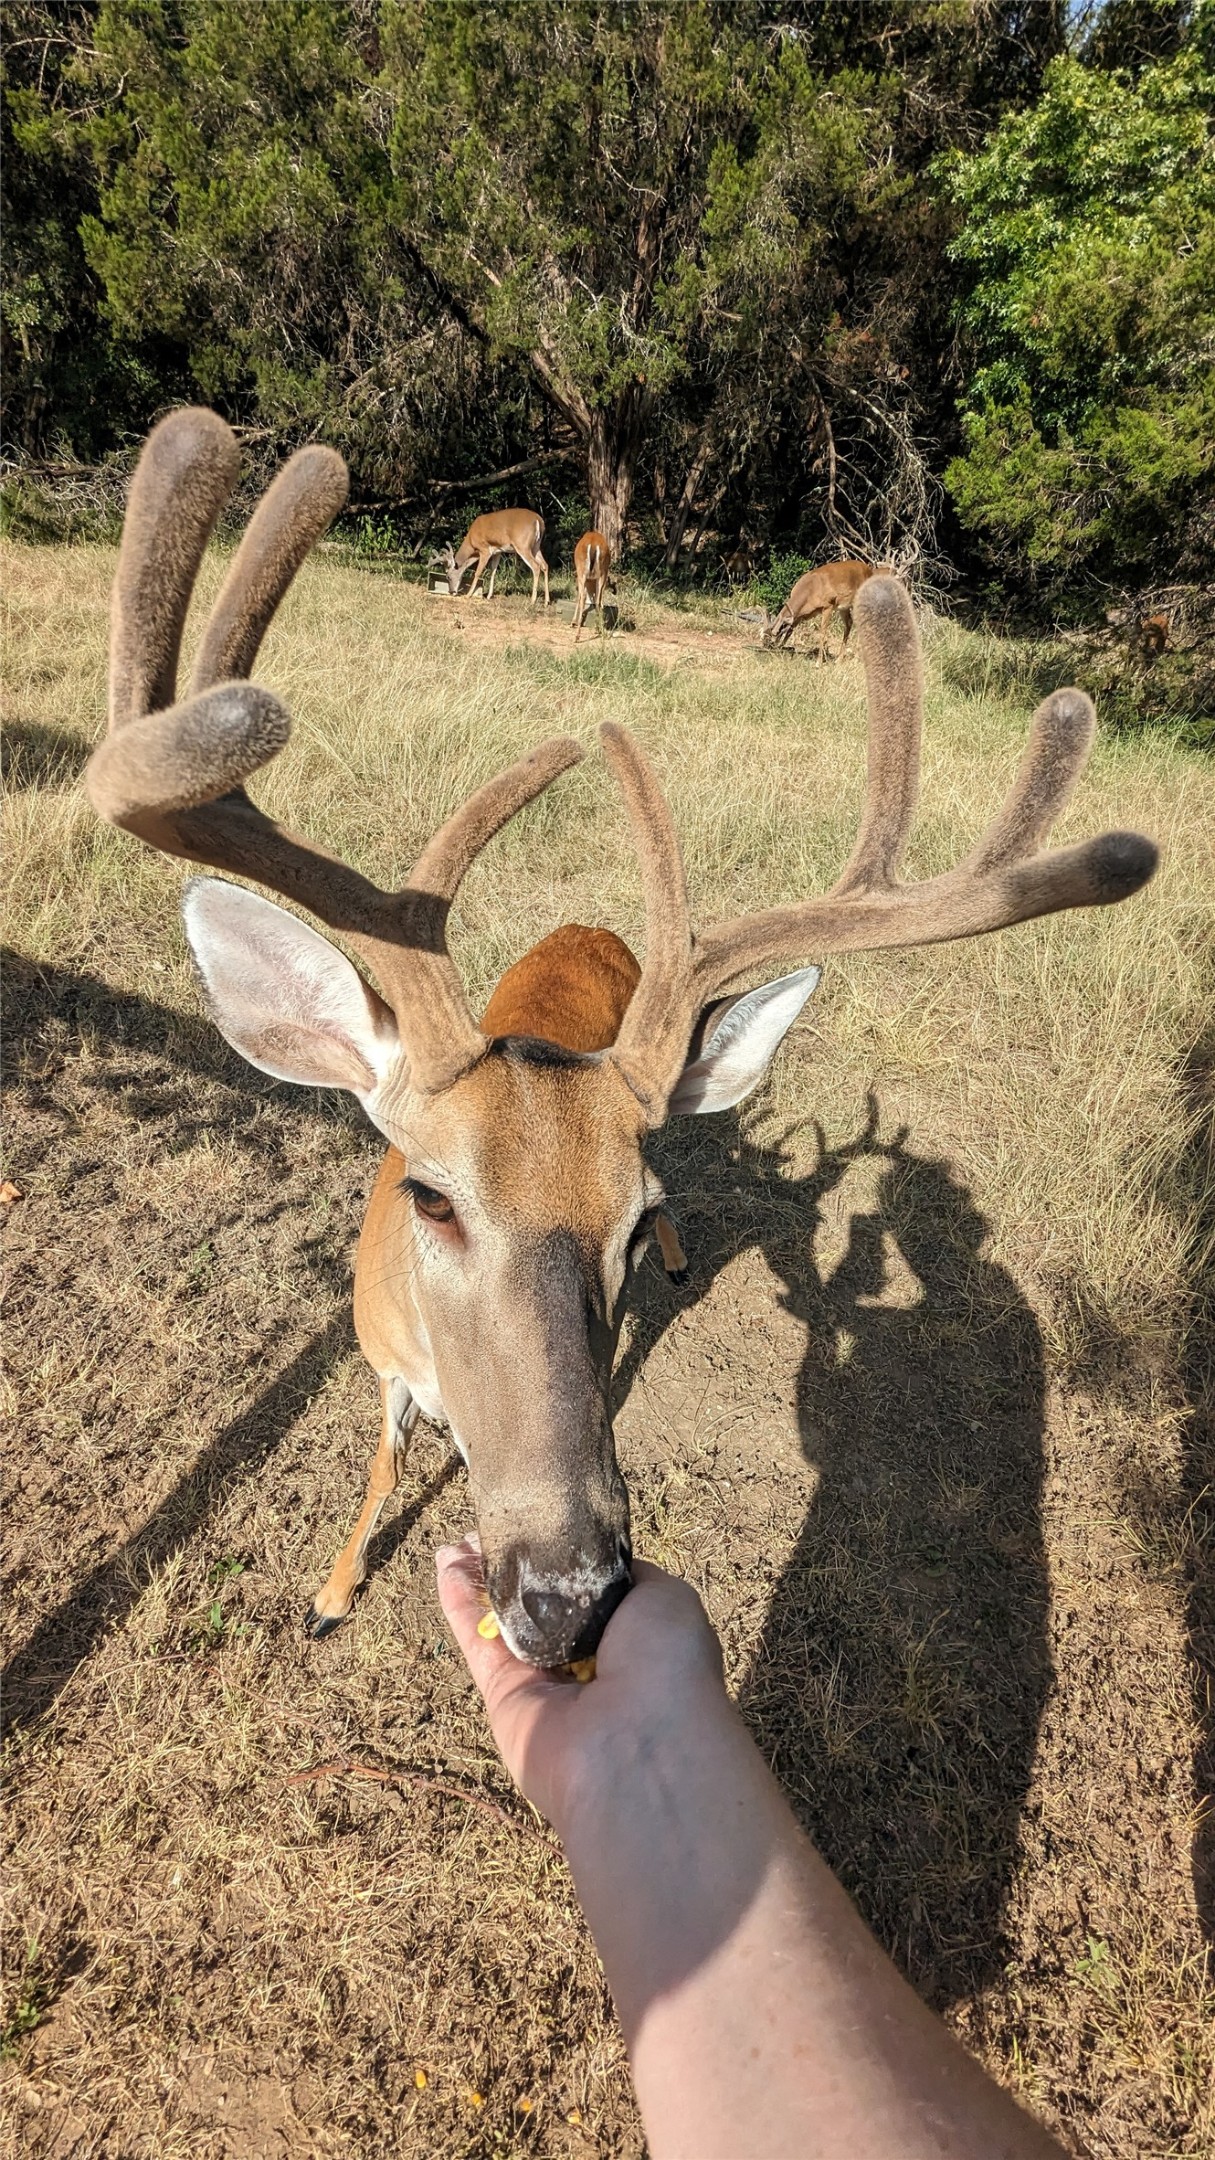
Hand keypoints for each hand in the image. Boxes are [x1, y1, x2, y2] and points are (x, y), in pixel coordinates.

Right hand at [436, 1537, 726, 1834]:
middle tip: (491, 1528)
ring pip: (504, 1620)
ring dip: (480, 1578)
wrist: (634, 1746)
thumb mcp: (667, 1598)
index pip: (591, 1591)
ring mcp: (545, 1680)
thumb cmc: (665, 1665)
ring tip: (458, 1540)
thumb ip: (631, 1576)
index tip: (543, 1524)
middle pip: (542, 1603)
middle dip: (517, 1566)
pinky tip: (445, 1564)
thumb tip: (604, 1563)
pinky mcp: (504, 1697)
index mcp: (635, 1639)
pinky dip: (460, 1604)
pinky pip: (478, 1644)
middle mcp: (590, 1660)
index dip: (565, 1558)